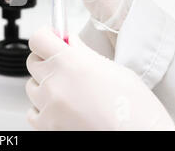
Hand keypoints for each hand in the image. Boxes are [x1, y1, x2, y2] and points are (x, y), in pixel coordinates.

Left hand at [25, 28, 174, 130]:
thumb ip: (84, 53)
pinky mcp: (47, 127)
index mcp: (71, 62)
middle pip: (33, 61)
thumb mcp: (115, 70)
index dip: (46, 36)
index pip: (38, 39)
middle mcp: (55, 82)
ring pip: (32, 87)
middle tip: (65, 66)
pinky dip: (43, 109)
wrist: (142, 139)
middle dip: (47, 60)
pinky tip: (62, 109)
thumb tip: (69, 41)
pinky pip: (33, 112)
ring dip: (45, 86)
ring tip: (70, 92)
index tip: (53, 38)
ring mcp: (49, 106)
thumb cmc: (137, 111)